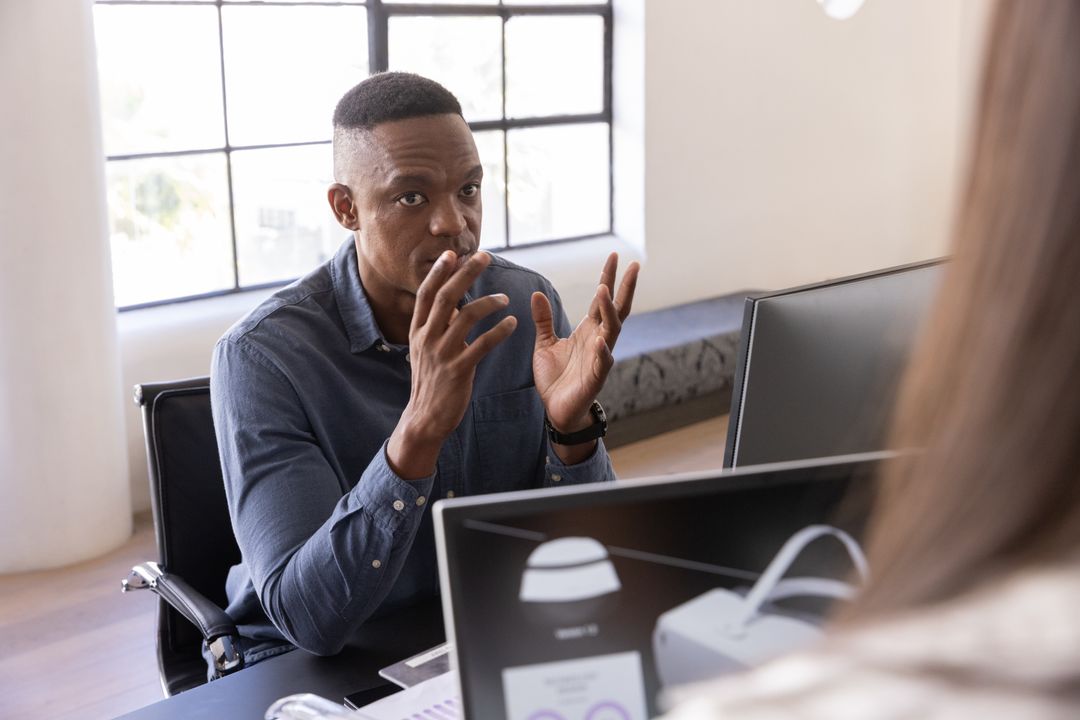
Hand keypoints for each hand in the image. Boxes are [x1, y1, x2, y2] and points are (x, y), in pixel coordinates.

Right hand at [387, 251, 517, 478]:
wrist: (425, 418)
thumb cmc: (431, 380)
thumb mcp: (426, 350)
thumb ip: (438, 326)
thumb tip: (452, 302)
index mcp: (418, 331)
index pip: (427, 293)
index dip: (439, 272)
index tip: (452, 253)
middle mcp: (426, 339)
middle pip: (446, 297)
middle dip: (465, 274)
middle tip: (484, 256)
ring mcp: (441, 355)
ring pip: (466, 317)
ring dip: (488, 302)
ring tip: (505, 298)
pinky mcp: (458, 371)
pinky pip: (482, 345)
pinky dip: (499, 331)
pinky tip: (512, 323)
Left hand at [532, 253, 639, 456]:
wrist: (556, 409)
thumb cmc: (555, 377)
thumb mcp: (544, 343)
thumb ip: (543, 320)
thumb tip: (536, 293)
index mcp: (589, 330)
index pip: (602, 299)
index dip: (608, 277)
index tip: (614, 255)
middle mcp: (599, 340)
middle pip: (617, 309)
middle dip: (625, 287)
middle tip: (633, 265)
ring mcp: (600, 358)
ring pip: (612, 330)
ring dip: (609, 311)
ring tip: (604, 291)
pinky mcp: (595, 378)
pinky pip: (603, 362)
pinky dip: (603, 351)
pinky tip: (601, 340)